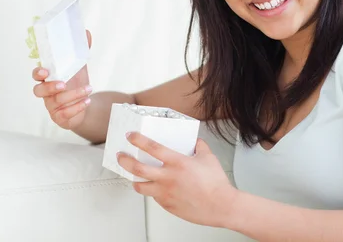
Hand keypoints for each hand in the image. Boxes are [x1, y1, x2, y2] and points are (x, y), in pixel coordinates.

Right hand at [32, 30, 92, 129]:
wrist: (85, 104)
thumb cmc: (76, 83)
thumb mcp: (79, 67)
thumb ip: (81, 51)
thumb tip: (86, 32)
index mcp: (48, 78)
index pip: (36, 75)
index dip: (37, 73)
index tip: (45, 71)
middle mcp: (47, 92)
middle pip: (38, 91)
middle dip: (49, 87)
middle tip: (63, 84)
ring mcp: (52, 106)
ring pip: (56, 102)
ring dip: (73, 94)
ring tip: (89, 89)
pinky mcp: (60, 117)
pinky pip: (65, 114)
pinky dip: (77, 107)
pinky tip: (87, 101)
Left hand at [117, 132, 237, 227]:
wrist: (221, 205)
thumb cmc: (216, 184)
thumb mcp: (208, 158)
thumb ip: (199, 147)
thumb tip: (196, 143)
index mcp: (177, 163)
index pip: (151, 148)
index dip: (138, 140)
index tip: (131, 136)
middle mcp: (168, 178)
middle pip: (137, 168)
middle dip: (125, 160)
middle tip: (121, 156)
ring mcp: (166, 193)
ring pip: (140, 186)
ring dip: (134, 179)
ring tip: (134, 176)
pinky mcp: (167, 205)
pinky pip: (154, 197)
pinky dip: (152, 191)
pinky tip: (156, 188)